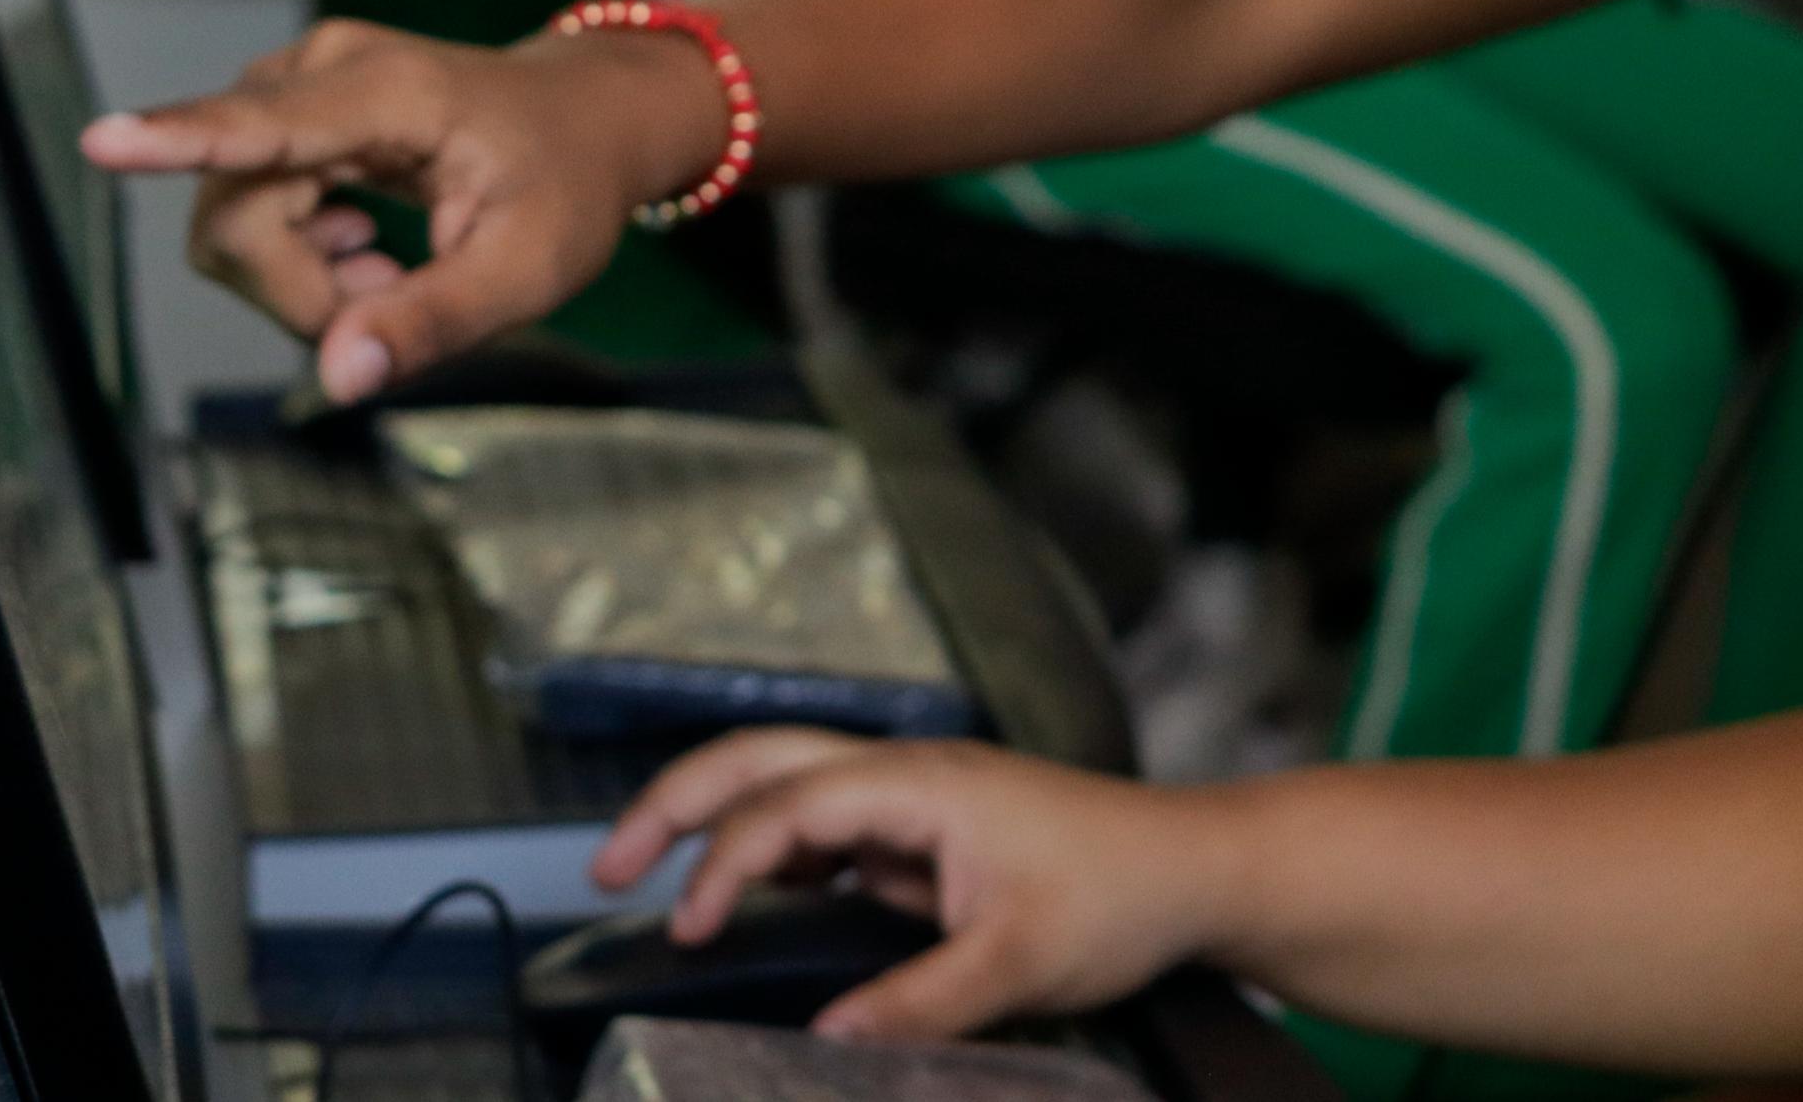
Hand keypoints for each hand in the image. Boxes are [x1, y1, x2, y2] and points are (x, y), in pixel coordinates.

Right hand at [82, 17, 724, 402]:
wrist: (586, 122)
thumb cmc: (566, 183)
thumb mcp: (529, 267)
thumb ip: (433, 321)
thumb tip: (337, 377)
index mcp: (384, 93)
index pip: (263, 127)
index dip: (176, 139)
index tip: (101, 141)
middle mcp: (318, 74)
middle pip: (235, 218)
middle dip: (299, 292)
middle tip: (389, 298)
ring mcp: (292, 93)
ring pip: (230, 227)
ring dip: (303, 281)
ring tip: (389, 271)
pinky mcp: (282, 121)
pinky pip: (243, 217)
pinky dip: (301, 261)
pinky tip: (367, 253)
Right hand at [593, 732, 1228, 1042]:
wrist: (1195, 869)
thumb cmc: (1122, 895)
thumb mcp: (1018, 964)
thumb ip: (916, 1004)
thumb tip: (823, 1043)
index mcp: (923, 784)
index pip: (788, 808)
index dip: (723, 866)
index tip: (690, 933)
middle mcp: (910, 772)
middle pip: (766, 758)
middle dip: (676, 801)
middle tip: (606, 866)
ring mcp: (919, 794)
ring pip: (791, 780)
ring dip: (717, 817)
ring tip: (651, 877)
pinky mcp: (931, 827)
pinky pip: (830, 823)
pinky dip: (774, 850)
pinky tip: (757, 901)